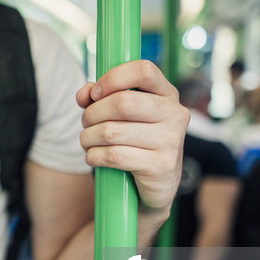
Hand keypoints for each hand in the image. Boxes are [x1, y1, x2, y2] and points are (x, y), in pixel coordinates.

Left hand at [76, 60, 189, 210]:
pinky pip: (114, 155)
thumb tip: (85, 93)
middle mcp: (175, 114)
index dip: (113, 78)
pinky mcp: (162, 166)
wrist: (151, 189)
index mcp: (167, 94)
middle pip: (122, 102)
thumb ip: (100, 98)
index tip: (95, 94)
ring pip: (112, 131)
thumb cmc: (132, 144)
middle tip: (86, 123)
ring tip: (87, 142)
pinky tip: (93, 158)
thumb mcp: (118, 116)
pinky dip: (94, 156)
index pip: (143, 70)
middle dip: (92, 113)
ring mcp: (171, 140)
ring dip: (88, 137)